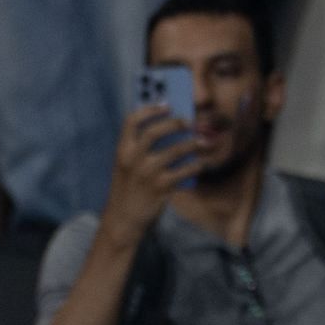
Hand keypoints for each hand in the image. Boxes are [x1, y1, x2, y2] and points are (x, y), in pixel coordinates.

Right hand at [102, 104, 199, 246]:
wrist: (123, 219)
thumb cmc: (129, 190)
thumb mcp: (126, 167)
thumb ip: (140, 150)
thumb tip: (171, 133)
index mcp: (122, 150)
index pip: (132, 120)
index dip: (150, 109)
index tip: (166, 104)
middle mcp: (133, 158)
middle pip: (155, 131)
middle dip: (175, 123)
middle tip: (190, 122)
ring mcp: (147, 173)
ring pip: (175, 150)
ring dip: (193, 144)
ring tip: (203, 141)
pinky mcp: (161, 188)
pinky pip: (185, 172)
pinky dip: (196, 166)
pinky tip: (202, 164)